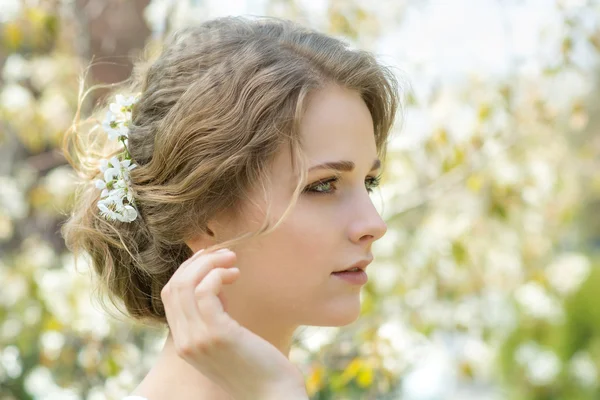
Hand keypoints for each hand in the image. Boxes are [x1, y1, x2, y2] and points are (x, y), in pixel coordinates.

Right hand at [161, 248, 307, 399]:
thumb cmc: (257, 365)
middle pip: (174, 286)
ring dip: (209, 264)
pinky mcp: (216, 335)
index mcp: (184, 342)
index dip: (188, 270)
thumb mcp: (227, 337)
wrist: (272, 395)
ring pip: (186, 285)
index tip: (211, 259)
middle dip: (197, 262)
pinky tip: (235, 274)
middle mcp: (185, 342)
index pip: (170, 295)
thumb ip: (216, 314)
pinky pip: (205, 292)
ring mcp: (197, 339)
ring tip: (232, 260)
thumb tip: (218, 284)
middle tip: (224, 254)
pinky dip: (218, 275)